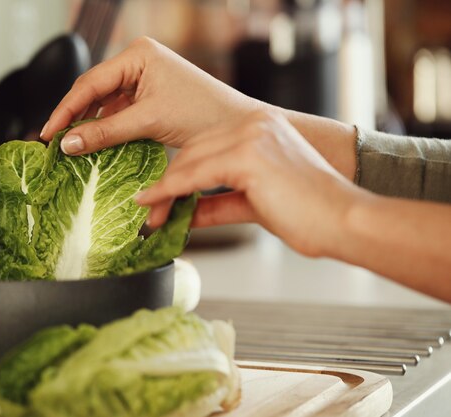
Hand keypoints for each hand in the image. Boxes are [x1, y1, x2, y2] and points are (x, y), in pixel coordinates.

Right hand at [40, 36, 253, 154]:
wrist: (239, 127)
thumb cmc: (204, 113)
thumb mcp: (148, 122)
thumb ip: (105, 132)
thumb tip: (68, 143)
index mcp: (138, 54)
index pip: (90, 82)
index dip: (65, 109)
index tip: (49, 133)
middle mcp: (140, 61)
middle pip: (94, 91)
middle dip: (75, 118)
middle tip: (56, 143)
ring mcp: (145, 79)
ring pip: (106, 104)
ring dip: (91, 126)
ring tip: (73, 147)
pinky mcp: (151, 97)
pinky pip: (120, 112)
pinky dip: (108, 129)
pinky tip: (97, 145)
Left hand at [136, 111, 365, 257]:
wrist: (344, 220)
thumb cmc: (308, 213)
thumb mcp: (252, 203)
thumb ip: (217, 204)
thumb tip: (184, 213)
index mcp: (259, 126)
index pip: (204, 146)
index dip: (177, 174)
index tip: (156, 198)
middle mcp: (254, 123)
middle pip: (192, 150)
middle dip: (166, 184)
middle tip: (148, 212)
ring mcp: (251, 135)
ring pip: (189, 161)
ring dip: (164, 191)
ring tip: (149, 217)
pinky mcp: (248, 155)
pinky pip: (196, 174)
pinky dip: (171, 191)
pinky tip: (156, 206)